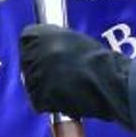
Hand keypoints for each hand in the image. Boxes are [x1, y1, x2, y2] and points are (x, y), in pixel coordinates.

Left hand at [18, 24, 132, 124]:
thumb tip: (40, 50)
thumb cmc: (97, 59)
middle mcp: (33, 52)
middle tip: (60, 74)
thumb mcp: (71, 38)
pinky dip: (49, 102)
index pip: (26, 39)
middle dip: (39, 69)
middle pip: (26, 62)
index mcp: (40, 34)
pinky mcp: (39, 95)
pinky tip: (65, 96)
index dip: (37, 49)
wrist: (109, 80)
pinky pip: (38, 101)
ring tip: (66, 86)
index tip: (48, 55)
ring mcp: (35, 74)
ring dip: (44, 86)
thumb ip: (52, 41)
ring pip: (31, 83)